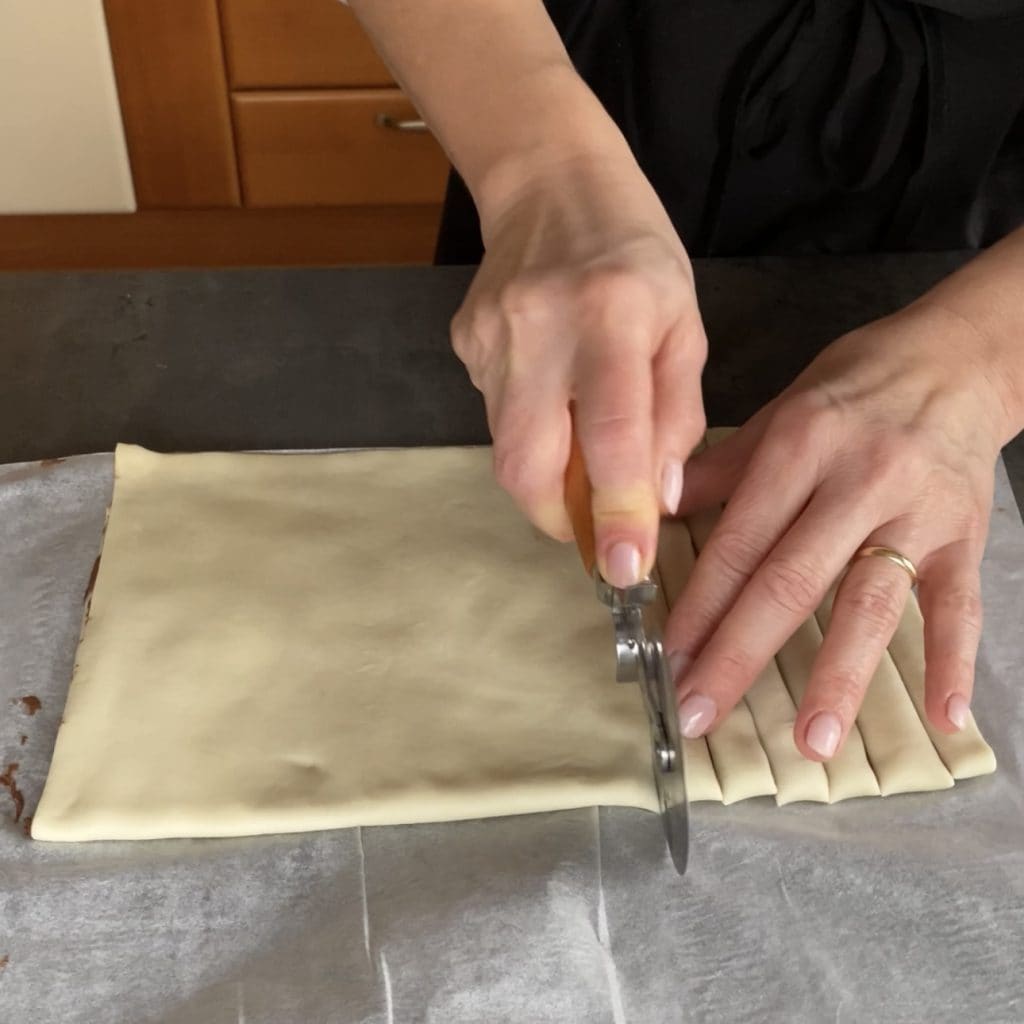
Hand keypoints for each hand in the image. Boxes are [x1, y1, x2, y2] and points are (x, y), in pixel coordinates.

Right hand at [451, 150, 707, 585]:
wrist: (550, 183)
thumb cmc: (636, 254)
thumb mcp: (683, 326)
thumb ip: (676, 416)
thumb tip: (656, 501)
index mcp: (614, 316)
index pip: (612, 435)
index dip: (617, 512)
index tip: (626, 571)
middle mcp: (540, 327)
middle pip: (527, 465)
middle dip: (560, 519)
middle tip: (593, 525)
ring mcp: (489, 336)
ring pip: (507, 449)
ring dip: (549, 470)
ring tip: (578, 434)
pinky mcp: (463, 342)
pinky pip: (495, 416)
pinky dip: (530, 426)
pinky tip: (549, 385)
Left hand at [664, 302, 1010, 759]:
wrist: (956, 358)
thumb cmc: (854, 386)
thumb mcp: (778, 409)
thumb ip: (719, 466)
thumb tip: (653, 507)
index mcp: (798, 448)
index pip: (738, 543)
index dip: (700, 606)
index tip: (669, 659)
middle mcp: (855, 483)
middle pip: (790, 582)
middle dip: (739, 654)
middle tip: (700, 713)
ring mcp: (914, 514)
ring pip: (870, 603)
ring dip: (839, 676)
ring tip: (810, 740)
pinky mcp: (962, 536)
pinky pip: (959, 604)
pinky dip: (953, 660)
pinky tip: (945, 717)